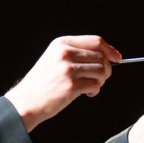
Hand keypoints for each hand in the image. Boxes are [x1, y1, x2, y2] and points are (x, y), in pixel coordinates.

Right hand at [5, 35, 120, 130]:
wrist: (26, 101)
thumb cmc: (44, 82)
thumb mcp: (55, 59)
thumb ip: (77, 53)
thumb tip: (108, 55)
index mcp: (62, 43)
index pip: (96, 41)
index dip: (110, 50)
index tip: (117, 58)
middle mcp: (65, 53)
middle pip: (102, 57)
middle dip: (106, 69)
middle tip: (99, 79)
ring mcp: (68, 69)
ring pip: (102, 71)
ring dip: (101, 81)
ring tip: (90, 87)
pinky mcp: (71, 86)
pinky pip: (96, 85)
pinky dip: (95, 90)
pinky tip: (86, 93)